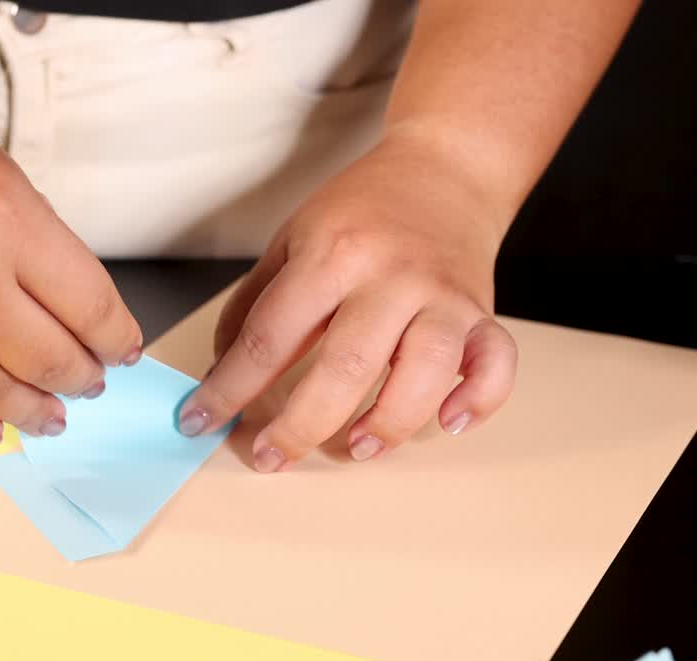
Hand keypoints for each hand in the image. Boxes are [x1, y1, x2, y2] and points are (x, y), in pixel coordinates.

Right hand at [0, 84, 142, 443]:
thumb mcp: (4, 178)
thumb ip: (44, 247)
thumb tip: (83, 318)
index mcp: (7, 225)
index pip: (90, 307)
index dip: (117, 339)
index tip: (123, 350)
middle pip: (50, 360)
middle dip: (84, 378)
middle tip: (92, 381)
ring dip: (37, 412)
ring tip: (56, 415)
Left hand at [178, 132, 516, 469]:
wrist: (444, 167)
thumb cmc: (362, 209)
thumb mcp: (292, 238)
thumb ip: (254, 303)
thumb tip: (222, 371)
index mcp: (331, 254)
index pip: (268, 336)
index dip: (228, 388)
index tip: (201, 420)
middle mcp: (389, 275)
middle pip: (346, 365)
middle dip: (300, 425)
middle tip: (271, 457)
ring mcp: (442, 295)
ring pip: (425, 372)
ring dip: (387, 423)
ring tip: (354, 448)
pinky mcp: (483, 311)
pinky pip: (495, 364)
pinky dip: (479, 400)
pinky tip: (448, 422)